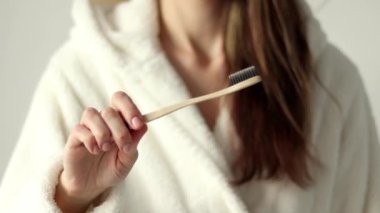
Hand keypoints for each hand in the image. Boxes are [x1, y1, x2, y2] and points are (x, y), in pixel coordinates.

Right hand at [55, 91, 146, 211]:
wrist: (91, 186)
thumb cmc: (111, 169)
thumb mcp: (127, 160)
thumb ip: (134, 144)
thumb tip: (143, 126)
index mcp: (119, 122)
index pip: (121, 101)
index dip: (130, 108)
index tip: (137, 124)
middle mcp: (103, 121)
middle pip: (109, 110)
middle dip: (120, 129)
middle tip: (124, 146)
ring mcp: (88, 127)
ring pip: (92, 114)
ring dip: (103, 132)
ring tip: (105, 148)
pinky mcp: (75, 137)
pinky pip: (80, 129)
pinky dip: (90, 139)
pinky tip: (94, 150)